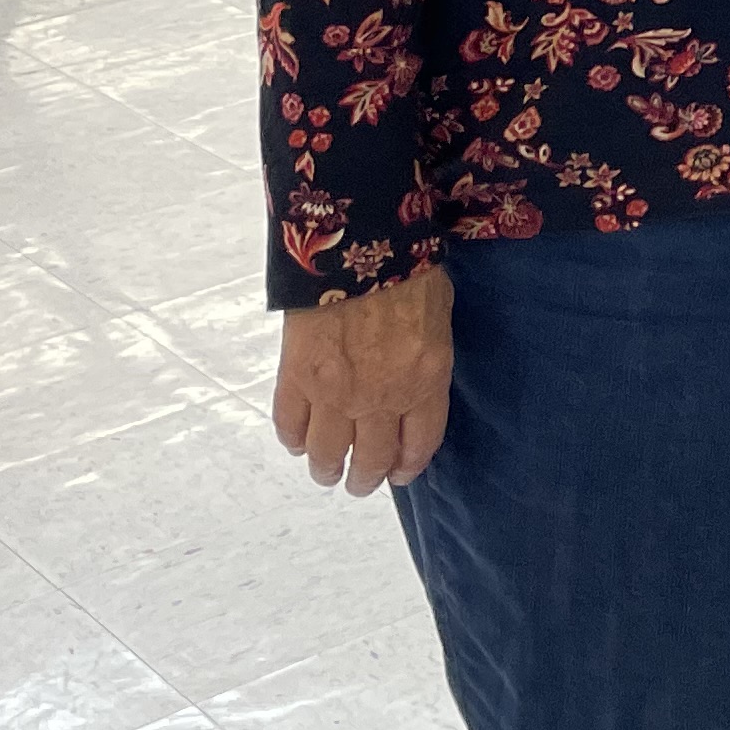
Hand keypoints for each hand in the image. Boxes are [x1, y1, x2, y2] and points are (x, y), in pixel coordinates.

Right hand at [272, 264, 452, 495]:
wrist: (359, 245)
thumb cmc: (411, 272)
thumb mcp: (439, 321)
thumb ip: (427, 362)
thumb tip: (416, 381)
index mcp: (424, 383)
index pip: (418, 445)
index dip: (407, 466)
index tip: (399, 474)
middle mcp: (380, 399)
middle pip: (371, 459)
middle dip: (365, 478)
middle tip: (359, 484)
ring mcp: (335, 393)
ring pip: (327, 453)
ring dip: (326, 469)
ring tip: (326, 472)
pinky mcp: (296, 378)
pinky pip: (290, 424)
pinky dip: (293, 439)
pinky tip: (298, 442)